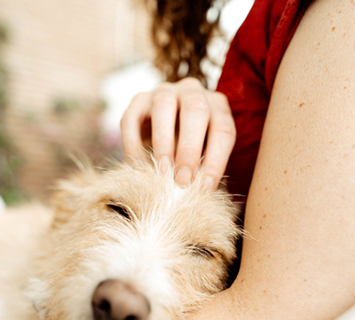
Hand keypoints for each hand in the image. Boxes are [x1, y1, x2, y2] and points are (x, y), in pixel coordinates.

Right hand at [120, 77, 235, 190]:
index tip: (205, 188)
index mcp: (217, 106)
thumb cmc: (190, 153)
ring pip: (163, 105)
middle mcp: (193, 92)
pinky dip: (133, 143)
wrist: (163, 136)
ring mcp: (165, 92)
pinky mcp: (138, 100)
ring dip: (163, 141)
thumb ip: (204, 169)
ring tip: (162, 171)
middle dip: (189, 148)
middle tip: (183, 180)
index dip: (216, 160)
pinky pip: (132, 117)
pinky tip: (137, 165)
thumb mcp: (204, 158)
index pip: (223, 129)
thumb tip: (200, 192)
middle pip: (195, 110)